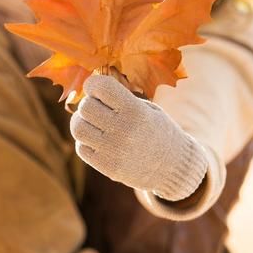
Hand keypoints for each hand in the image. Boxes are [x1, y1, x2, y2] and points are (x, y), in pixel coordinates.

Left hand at [70, 75, 207, 200]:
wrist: (174, 167)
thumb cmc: (158, 130)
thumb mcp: (147, 108)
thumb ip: (120, 99)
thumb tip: (88, 90)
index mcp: (135, 111)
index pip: (101, 87)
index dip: (93, 84)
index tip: (96, 88)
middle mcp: (123, 130)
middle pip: (85, 107)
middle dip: (89, 104)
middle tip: (98, 108)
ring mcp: (114, 151)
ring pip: (78, 128)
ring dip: (83, 122)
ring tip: (95, 124)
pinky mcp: (107, 167)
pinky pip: (81, 148)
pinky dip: (86, 141)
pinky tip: (99, 140)